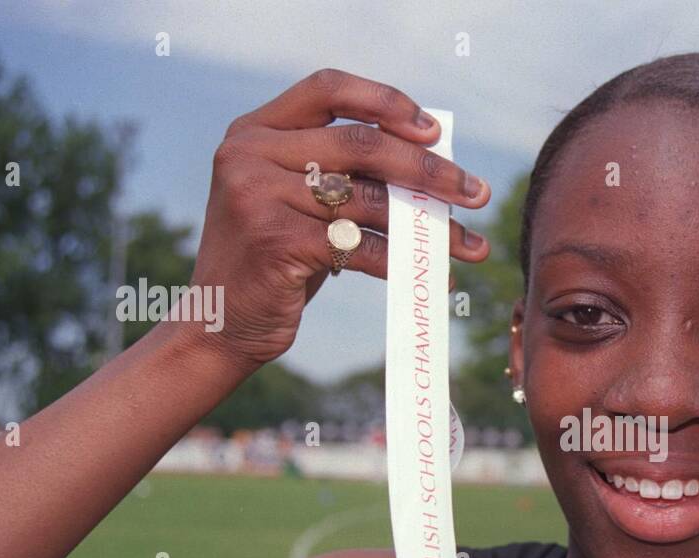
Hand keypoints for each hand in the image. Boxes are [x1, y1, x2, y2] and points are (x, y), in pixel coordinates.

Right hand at [189, 68, 491, 367]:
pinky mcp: (275, 241)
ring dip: (431, 226)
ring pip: (370, 201)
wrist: (220, 325)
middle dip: (430, 171)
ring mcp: (257, 195)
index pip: (329, 90)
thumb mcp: (297, 202)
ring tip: (472, 247)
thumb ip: (341, 173)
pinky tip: (433, 275)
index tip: (436, 132)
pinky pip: (360, 246)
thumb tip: (432, 165)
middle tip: (478, 193)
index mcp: (255, 130)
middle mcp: (249, 152)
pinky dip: (403, 262)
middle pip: (362, 145)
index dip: (387, 102)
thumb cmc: (276, 261)